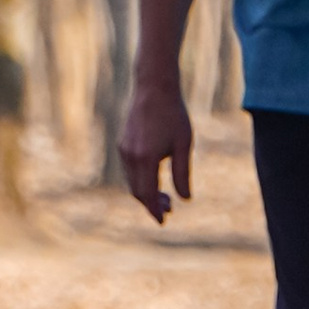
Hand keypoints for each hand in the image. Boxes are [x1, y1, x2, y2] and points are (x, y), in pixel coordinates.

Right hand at [118, 74, 193, 220]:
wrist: (153, 87)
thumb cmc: (173, 114)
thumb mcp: (183, 145)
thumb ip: (182, 173)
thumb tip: (185, 199)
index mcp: (145, 159)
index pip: (147, 194)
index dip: (155, 210)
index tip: (163, 221)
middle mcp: (130, 156)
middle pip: (137, 191)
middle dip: (151, 203)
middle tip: (169, 209)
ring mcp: (124, 149)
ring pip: (132, 181)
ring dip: (146, 192)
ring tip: (165, 196)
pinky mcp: (123, 143)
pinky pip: (129, 170)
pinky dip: (140, 179)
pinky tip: (154, 177)